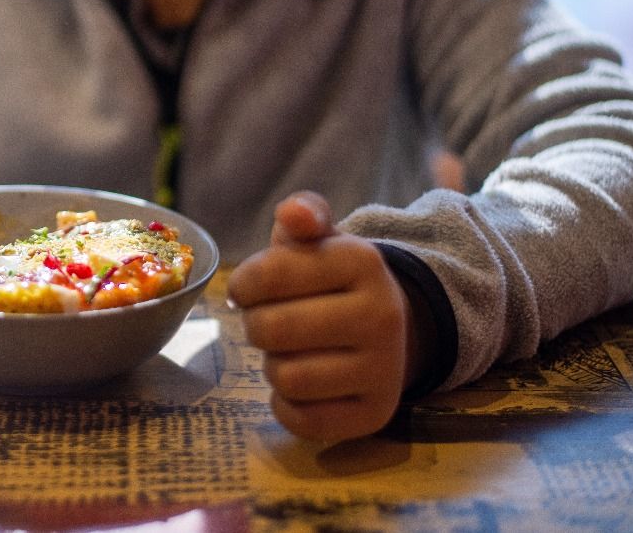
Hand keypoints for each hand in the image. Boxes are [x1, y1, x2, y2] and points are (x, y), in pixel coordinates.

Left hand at [228, 191, 411, 441]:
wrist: (388, 329)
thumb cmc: (330, 280)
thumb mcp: (319, 239)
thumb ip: (302, 214)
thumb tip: (293, 214)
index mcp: (362, 261)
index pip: (267, 275)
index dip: (244, 285)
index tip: (251, 289)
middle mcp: (382, 314)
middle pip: (271, 330)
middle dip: (256, 326)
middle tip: (270, 323)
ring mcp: (385, 368)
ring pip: (286, 378)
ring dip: (273, 367)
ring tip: (290, 352)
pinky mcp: (376, 414)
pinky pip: (302, 419)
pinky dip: (287, 405)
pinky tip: (302, 385)